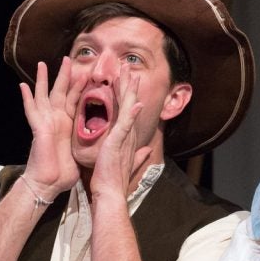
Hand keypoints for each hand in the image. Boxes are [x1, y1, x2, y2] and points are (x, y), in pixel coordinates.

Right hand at [19, 57, 85, 198]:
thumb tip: (105, 147)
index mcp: (68, 125)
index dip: (81, 87)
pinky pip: (31, 110)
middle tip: (68, 59)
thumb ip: (92, 146)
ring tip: (43, 64)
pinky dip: (27, 98)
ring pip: (45, 96)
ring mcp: (45, 123)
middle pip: (61, 93)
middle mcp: (56, 121)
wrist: (49, 185)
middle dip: (65, 76)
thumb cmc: (63, 174)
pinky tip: (23, 85)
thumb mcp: (83, 155)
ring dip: (44, 80)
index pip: (75, 101)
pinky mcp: (38, 128)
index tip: (89, 73)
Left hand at [90, 64, 151, 202]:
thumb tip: (148, 151)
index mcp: (128, 138)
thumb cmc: (113, 181)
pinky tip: (135, 102)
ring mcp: (125, 137)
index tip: (126, 79)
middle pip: (130, 104)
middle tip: (127, 67)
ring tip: (127, 72)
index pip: (128, 110)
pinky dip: (130, 113)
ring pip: (128, 108)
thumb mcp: (126, 163)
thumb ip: (139, 156)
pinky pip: (125, 124)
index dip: (128, 94)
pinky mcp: (119, 142)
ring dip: (128, 90)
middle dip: (129, 85)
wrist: (110, 193)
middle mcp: (129, 134)